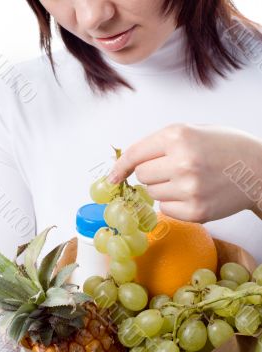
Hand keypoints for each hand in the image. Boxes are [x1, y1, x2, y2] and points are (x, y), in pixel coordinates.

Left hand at [108, 124, 261, 222]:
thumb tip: (130, 162)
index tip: (113, 177)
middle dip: (151, 173)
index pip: (134, 154)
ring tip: (188, 180)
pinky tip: (193, 194)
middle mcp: (181, 162)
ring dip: (163, 188)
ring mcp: (188, 189)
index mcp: (178, 136)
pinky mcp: (196, 211)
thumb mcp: (193, 131)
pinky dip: (174, 203)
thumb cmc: (226, 148)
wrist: (258, 169)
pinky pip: (166, 209)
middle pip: (141, 175)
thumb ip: (161, 144)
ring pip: (152, 193)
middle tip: (172, 169)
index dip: (120, 166)